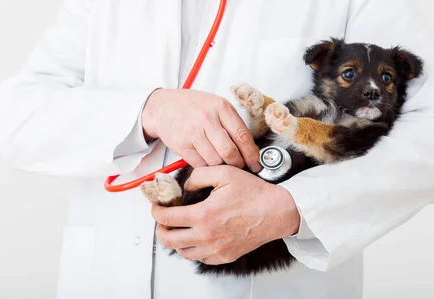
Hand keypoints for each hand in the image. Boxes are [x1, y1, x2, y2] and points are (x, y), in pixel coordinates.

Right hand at [142, 89, 261, 171]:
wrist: (163, 106)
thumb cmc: (193, 106)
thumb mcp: (216, 105)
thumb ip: (232, 123)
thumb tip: (250, 147)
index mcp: (221, 108)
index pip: (242, 136)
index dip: (252, 154)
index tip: (256, 164)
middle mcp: (207, 119)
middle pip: (230, 152)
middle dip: (238, 164)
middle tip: (241, 167)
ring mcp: (193, 133)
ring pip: (216, 161)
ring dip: (222, 167)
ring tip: (224, 165)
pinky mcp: (182, 145)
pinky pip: (200, 165)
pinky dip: (207, 168)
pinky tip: (209, 163)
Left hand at [151, 166, 299, 264]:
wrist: (277, 211)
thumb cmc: (254, 193)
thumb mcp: (224, 173)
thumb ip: (198, 176)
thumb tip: (185, 186)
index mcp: (204, 215)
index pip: (166, 218)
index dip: (156, 211)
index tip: (157, 207)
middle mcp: (207, 236)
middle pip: (169, 240)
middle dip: (160, 229)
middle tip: (162, 220)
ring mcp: (216, 249)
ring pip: (182, 252)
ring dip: (176, 240)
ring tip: (178, 229)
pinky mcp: (225, 256)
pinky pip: (200, 258)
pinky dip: (193, 249)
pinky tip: (197, 237)